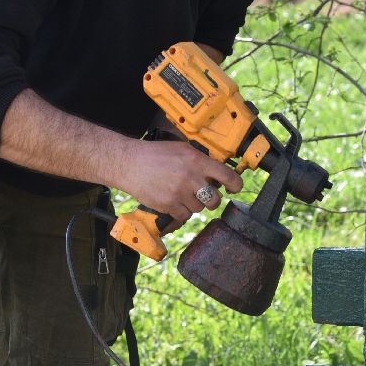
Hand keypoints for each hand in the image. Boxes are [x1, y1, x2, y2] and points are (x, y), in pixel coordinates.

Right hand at [116, 140, 241, 227]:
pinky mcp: (168, 204)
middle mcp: (190, 177)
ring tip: (183, 194)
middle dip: (212, 199)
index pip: (227, 176)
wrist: (129, 163)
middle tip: (205, 194)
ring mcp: (179, 193)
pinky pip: (184, 216)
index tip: (234, 187)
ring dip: (194, 204)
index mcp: (197, 161)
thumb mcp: (182, 149)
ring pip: (199, 209)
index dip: (235, 185)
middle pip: (215, 199)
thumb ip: (200, 160)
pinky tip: (175, 202)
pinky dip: (181, 212)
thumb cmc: (154, 154)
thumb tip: (217, 171)